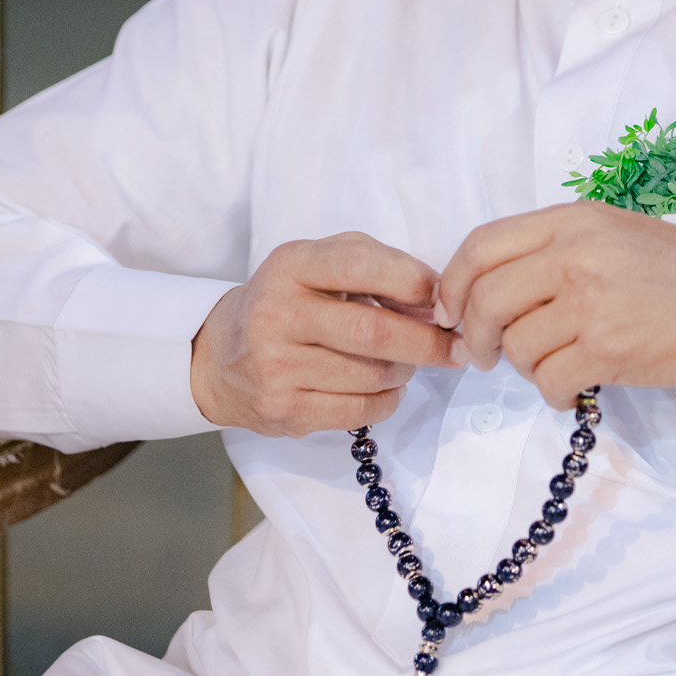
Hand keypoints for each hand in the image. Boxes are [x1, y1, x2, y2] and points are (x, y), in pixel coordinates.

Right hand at [191, 231, 461, 436]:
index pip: (361, 266)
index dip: (413, 283)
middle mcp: (277, 314)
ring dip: (405, 371)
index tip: (443, 300)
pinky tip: (383, 388)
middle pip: (373, 332)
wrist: (220, 358)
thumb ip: (378, 266)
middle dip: (427, 342)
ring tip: (405, 363)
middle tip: (454, 347)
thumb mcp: (321, 264)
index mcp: (290, 266)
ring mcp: (276, 366)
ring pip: (372, 375)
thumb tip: (435, 300)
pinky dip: (387, 400)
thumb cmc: (290, 302)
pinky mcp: (283, 409)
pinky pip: (360, 412)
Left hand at [436, 202, 675, 409]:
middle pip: (485, 299)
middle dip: (474, 335)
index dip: (452, 284)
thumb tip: (485, 290)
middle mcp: (575, 255)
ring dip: (523, 367)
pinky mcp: (610, 349)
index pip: (481, 246)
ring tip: (553, 365)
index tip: (450, 311)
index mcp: (572, 221)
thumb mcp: (612, 232)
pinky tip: (572, 387)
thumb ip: (552, 249)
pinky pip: (549, 380)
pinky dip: (551, 392)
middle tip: (483, 355)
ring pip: (516, 345)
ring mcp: (591, 302)